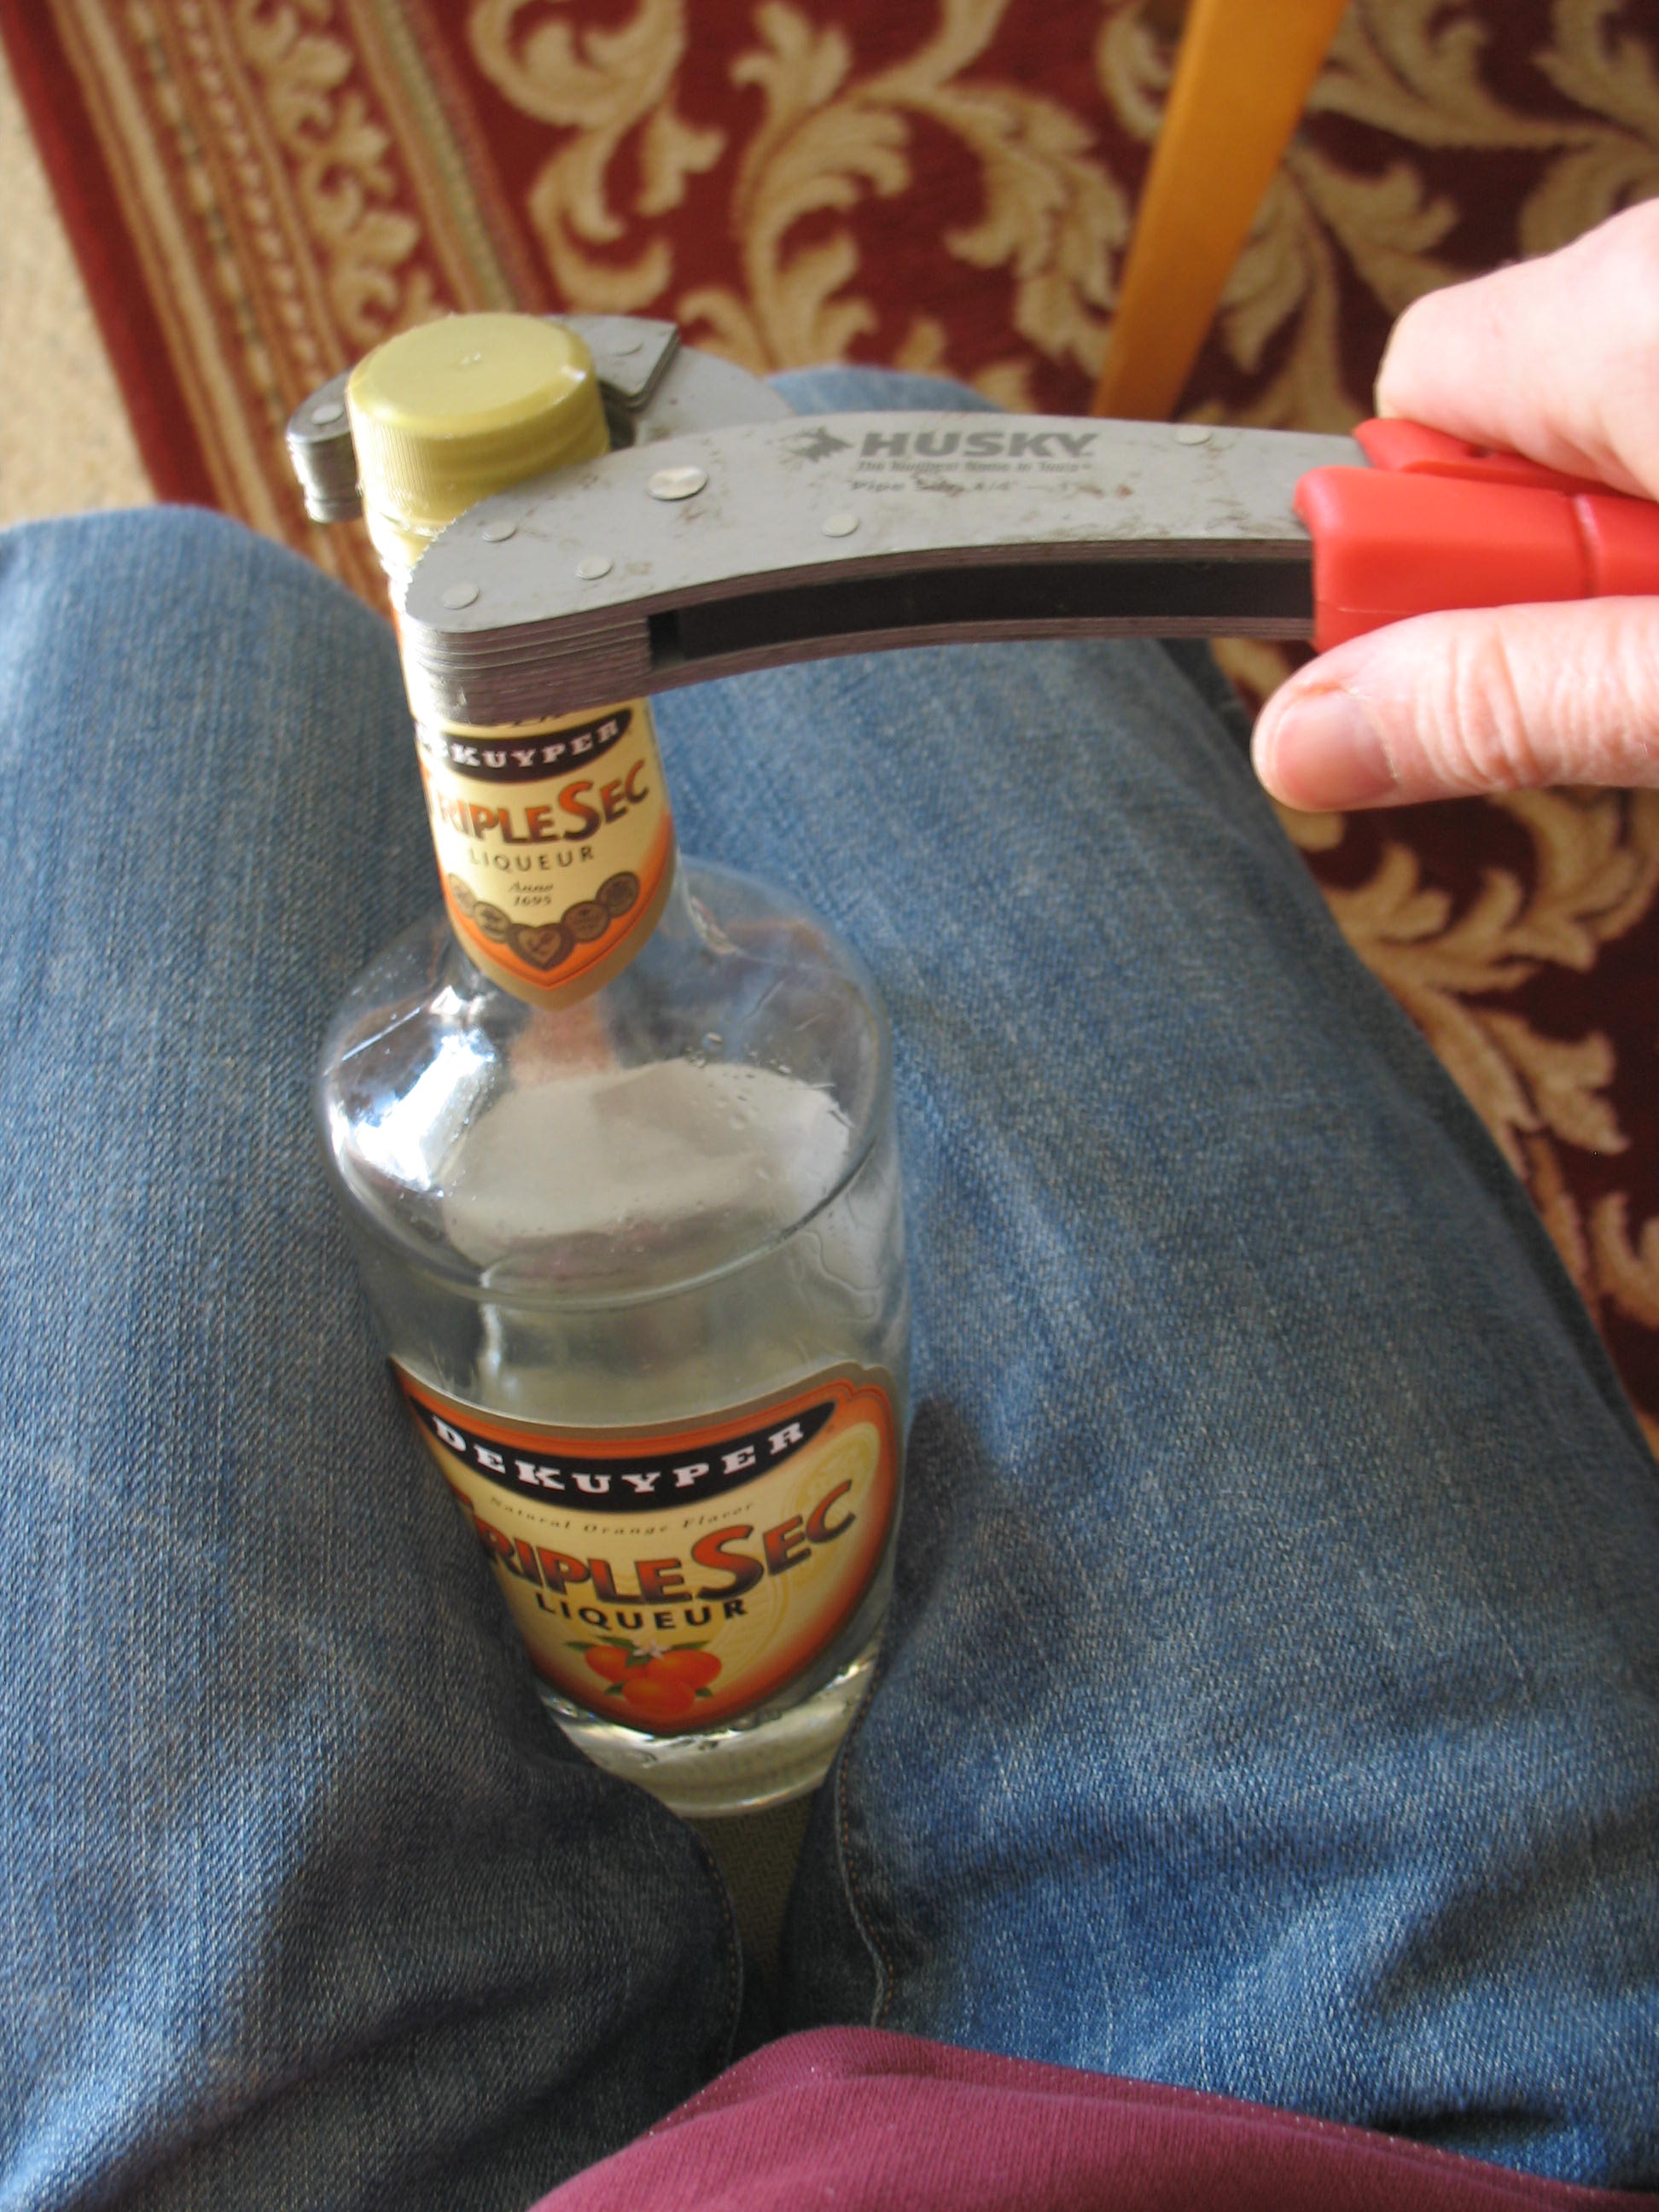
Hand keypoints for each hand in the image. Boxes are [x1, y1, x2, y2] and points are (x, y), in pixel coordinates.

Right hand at [1252, 201, 1658, 809]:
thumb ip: (1498, 698)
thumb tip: (1297, 737)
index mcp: (1623, 313)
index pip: (1408, 397)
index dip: (1423, 546)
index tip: (1494, 639)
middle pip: (1515, 412)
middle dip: (1553, 551)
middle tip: (1648, 646)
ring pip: (1624, 412)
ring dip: (1648, 527)